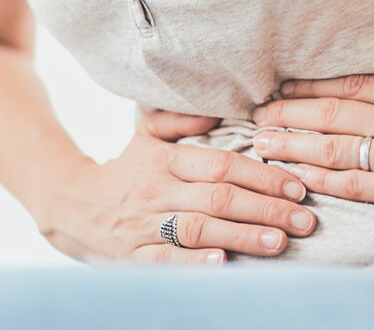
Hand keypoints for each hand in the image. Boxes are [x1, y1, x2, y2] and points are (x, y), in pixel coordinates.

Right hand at [32, 111, 316, 264]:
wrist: (67, 202)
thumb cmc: (125, 169)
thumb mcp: (147, 135)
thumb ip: (183, 119)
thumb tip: (220, 108)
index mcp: (166, 159)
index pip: (222, 164)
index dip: (262, 174)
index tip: (298, 185)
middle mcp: (156, 189)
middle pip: (218, 197)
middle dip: (266, 208)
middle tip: (305, 219)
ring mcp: (143, 224)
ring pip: (198, 227)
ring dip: (242, 235)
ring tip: (280, 241)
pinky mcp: (132, 254)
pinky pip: (165, 259)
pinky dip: (194, 263)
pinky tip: (223, 264)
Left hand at [251, 74, 373, 237]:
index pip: (355, 86)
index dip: (313, 89)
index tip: (287, 90)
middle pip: (334, 113)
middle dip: (291, 114)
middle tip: (260, 116)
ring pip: (335, 146)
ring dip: (294, 145)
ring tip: (263, 143)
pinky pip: (356, 184)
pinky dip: (322, 180)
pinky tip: (298, 178)